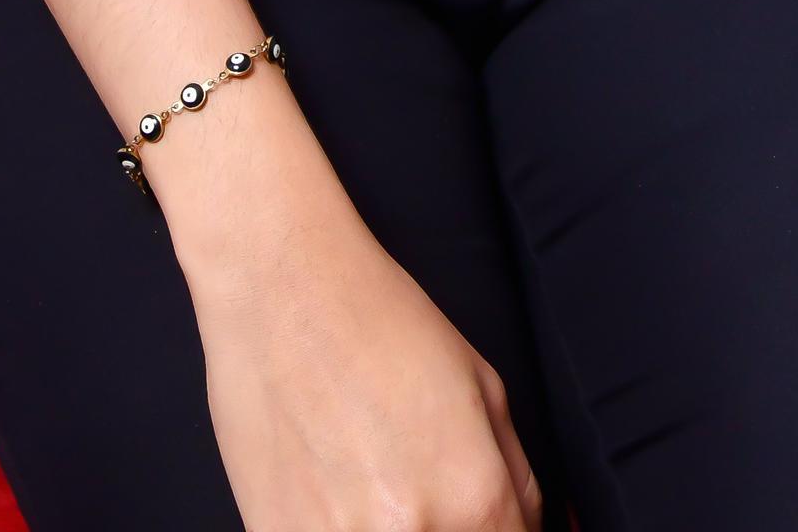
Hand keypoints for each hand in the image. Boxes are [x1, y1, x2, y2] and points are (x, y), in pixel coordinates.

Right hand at [178, 134, 542, 531]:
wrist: (280, 289)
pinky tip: (333, 485)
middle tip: (423, 485)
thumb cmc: (381, 323)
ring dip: (391, 528)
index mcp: (472, 498)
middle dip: (452, 528)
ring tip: (372, 478)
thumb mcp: (485, 388)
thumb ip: (517, 482)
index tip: (485, 518)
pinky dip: (337, 526)